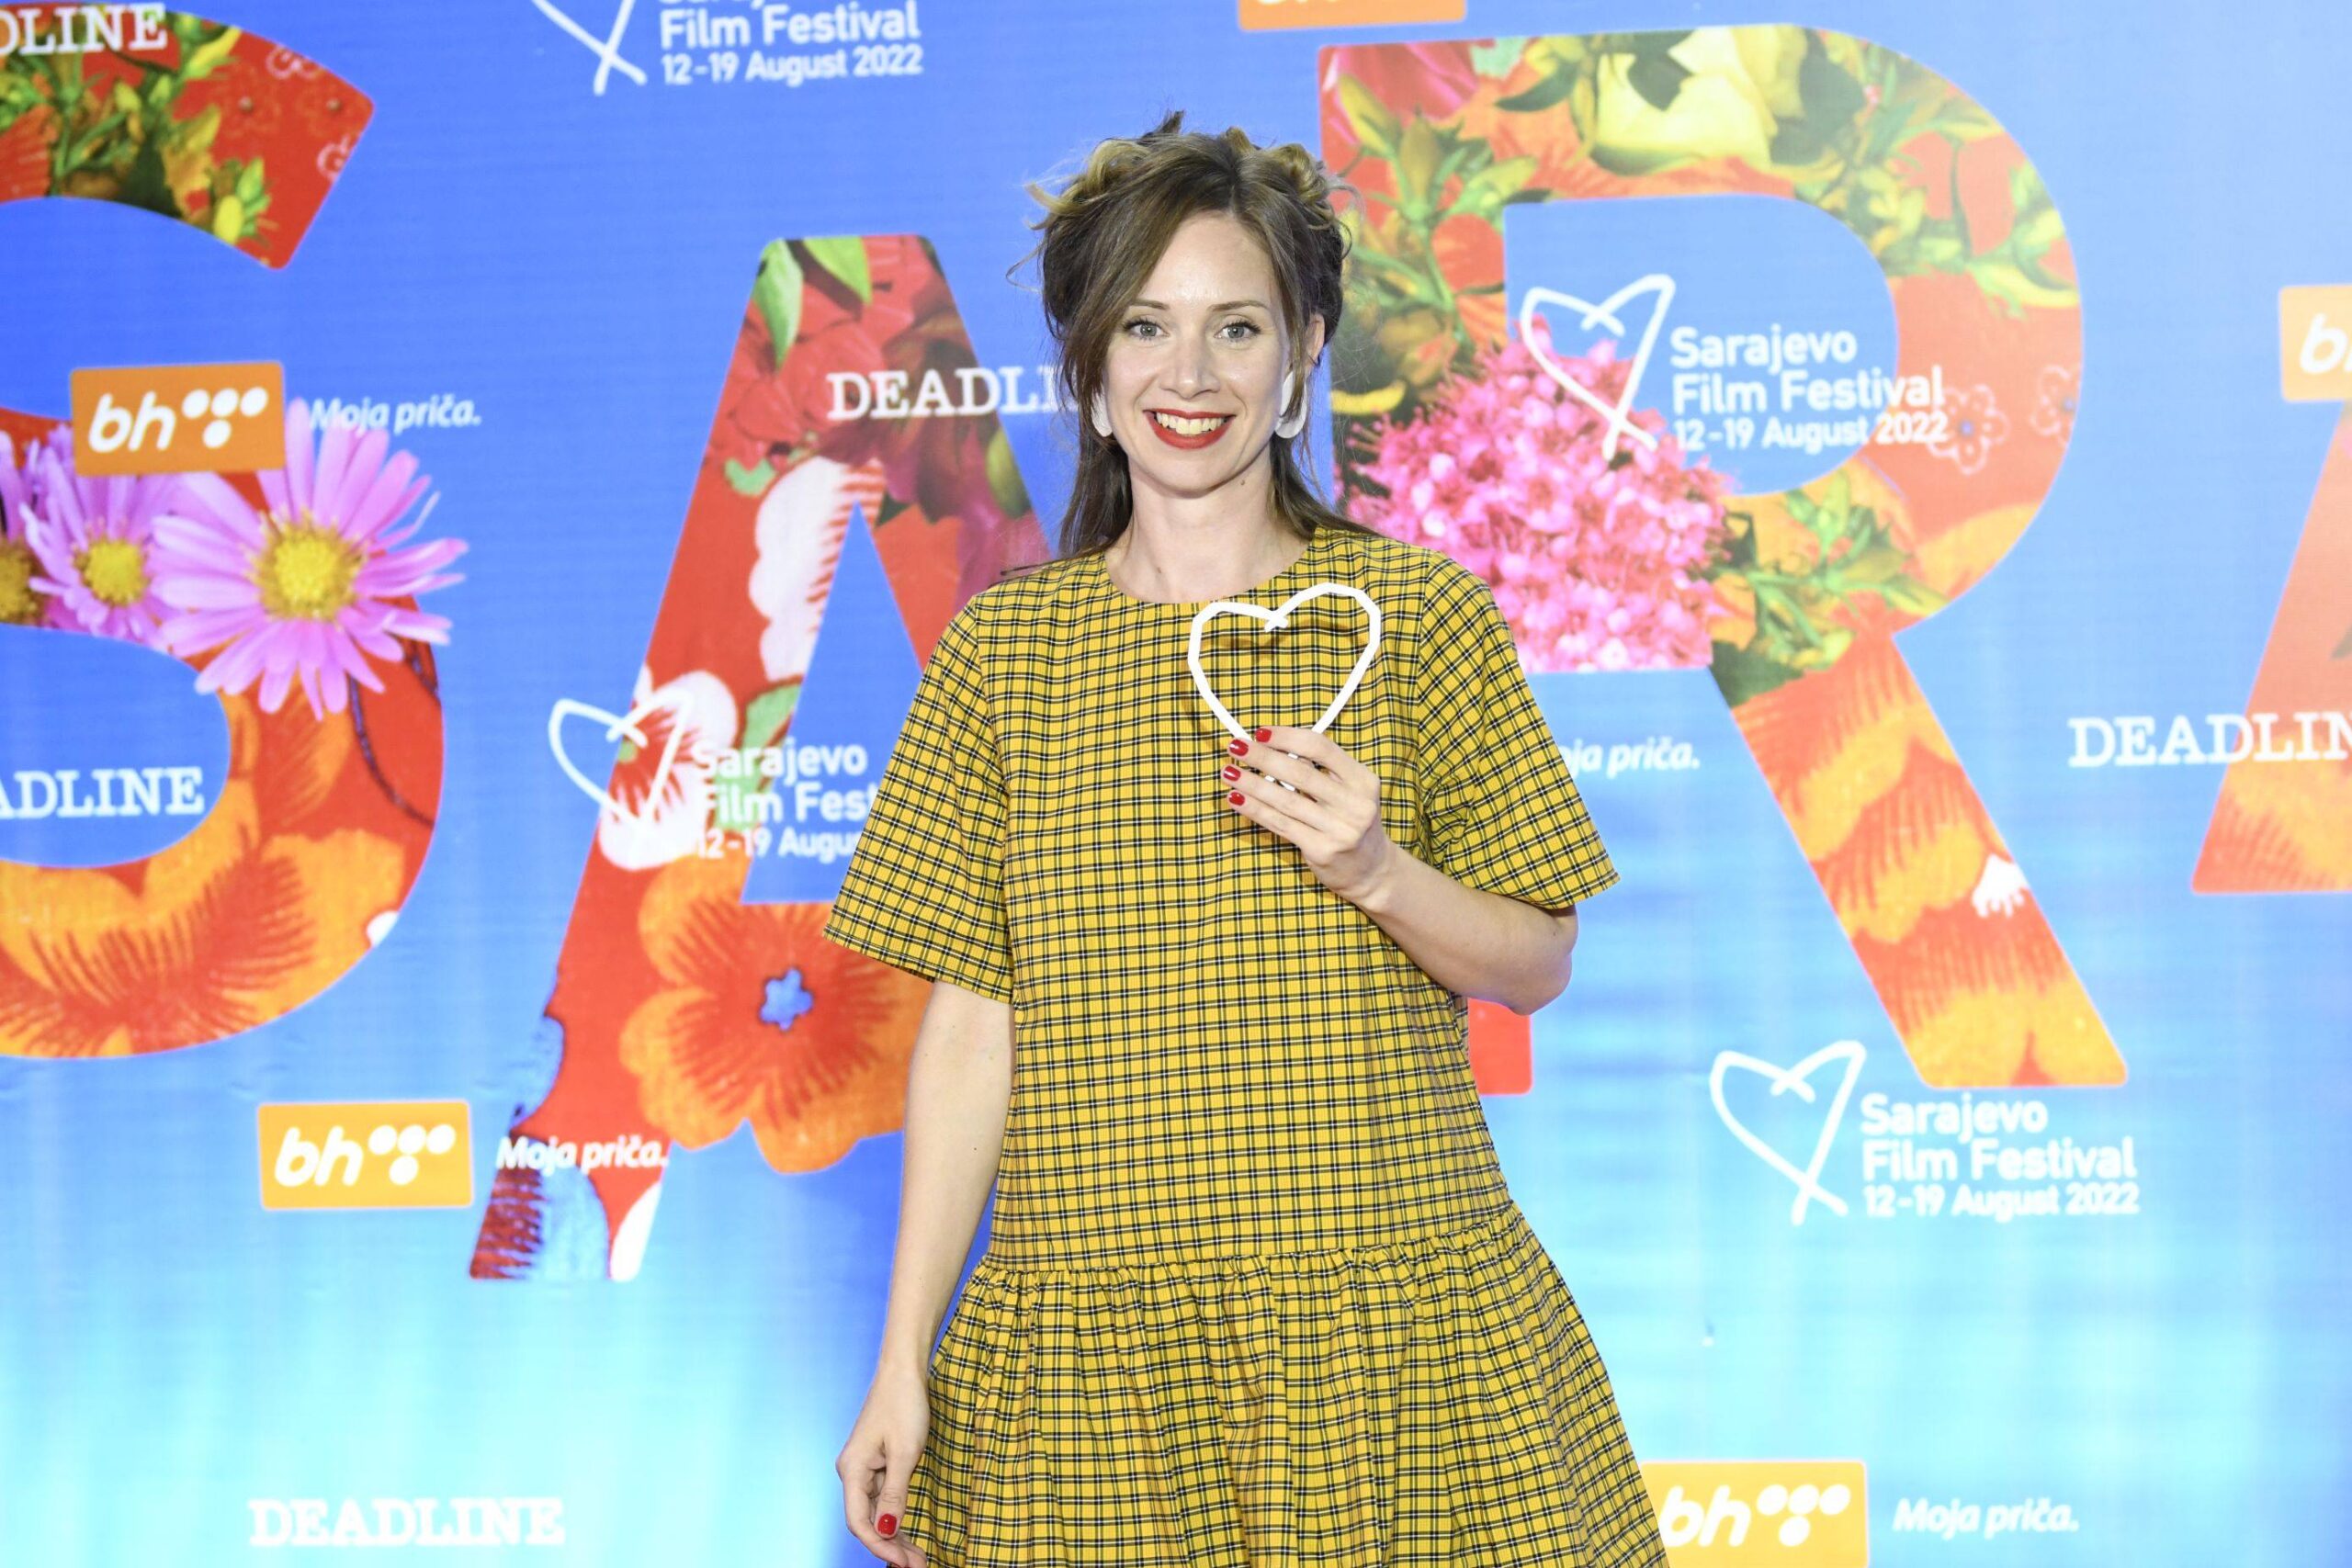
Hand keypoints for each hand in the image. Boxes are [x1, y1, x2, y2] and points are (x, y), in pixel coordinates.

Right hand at [836, 1361, 932, 1565]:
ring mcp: (864, 1467)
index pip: (860, 1522)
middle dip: (891, 1547)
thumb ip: (895, 1494)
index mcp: (852, 1470)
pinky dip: (895, 1515)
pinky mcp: (876, 1462)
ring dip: (895, 1535)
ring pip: (876, 1511)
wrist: (903, 1371)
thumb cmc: (903, 1404)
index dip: (881, 1546)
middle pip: (867, 1520)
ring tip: (917, 1557)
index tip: (904, 1563)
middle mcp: (852, 1472)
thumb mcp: (905, 1453)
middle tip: (917, 1565)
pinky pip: (883, 1497)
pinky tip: (907, 1533)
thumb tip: (887, 1529)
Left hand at [1220, 723, 1396, 906]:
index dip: (1287, 737)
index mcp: (1363, 780)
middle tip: (1235, 746)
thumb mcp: (1348, 791)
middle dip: (1263, 757)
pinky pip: (1280, 824)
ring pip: (1285, 800)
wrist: (1372, 870)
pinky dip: (1255, 809)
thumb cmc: (1350, 821)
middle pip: (1300, 772)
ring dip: (1251, 783)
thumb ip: (1320, 770)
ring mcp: (1339, 829)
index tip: (1261, 732)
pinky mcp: (1321, 850)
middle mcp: (1355, 804)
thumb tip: (1273, 748)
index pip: (1321, 748)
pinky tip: (1236, 799)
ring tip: (1228, 772)